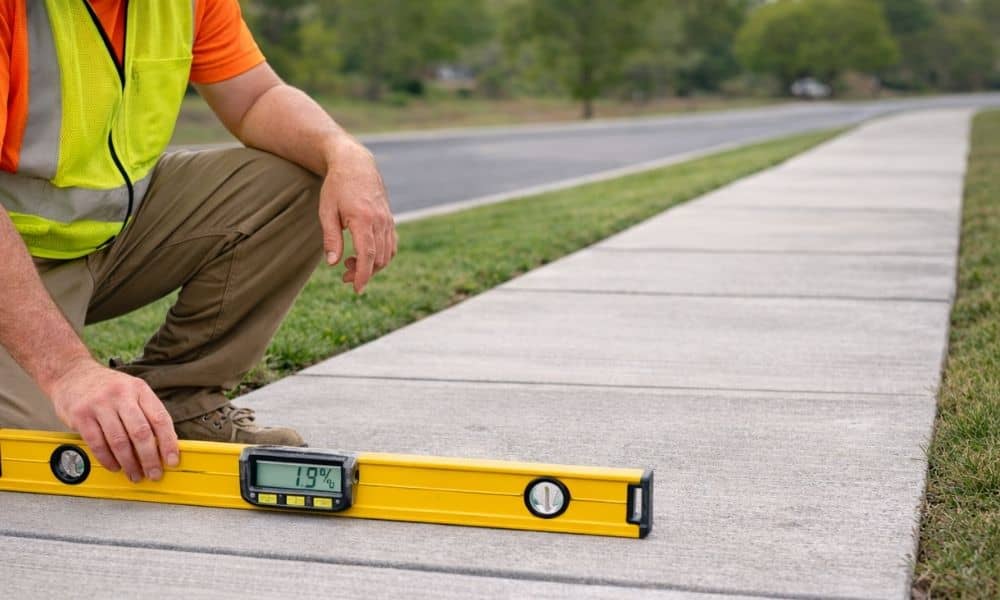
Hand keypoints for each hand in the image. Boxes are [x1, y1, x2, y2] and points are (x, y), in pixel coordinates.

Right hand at [48, 358, 178, 481]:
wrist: (71, 373)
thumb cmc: (107, 387)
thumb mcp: (132, 391)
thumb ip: (146, 412)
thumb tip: (164, 443)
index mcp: (140, 389)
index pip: (160, 418)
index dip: (168, 442)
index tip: (172, 460)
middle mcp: (121, 395)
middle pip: (141, 432)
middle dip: (150, 458)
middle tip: (154, 474)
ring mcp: (100, 404)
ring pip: (119, 441)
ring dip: (129, 463)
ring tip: (135, 475)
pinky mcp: (81, 415)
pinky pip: (97, 443)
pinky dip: (108, 459)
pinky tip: (115, 466)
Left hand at [318, 140, 396, 292]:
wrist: (356, 164)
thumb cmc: (337, 187)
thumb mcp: (327, 211)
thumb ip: (331, 238)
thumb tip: (332, 264)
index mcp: (363, 219)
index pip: (368, 255)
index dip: (363, 275)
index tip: (357, 289)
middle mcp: (380, 221)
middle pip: (379, 258)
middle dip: (364, 273)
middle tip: (344, 275)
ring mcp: (388, 220)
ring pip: (387, 254)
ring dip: (372, 266)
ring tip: (351, 264)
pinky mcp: (390, 220)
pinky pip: (392, 245)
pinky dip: (381, 256)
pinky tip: (365, 255)